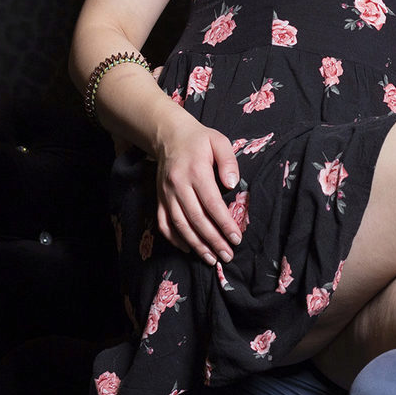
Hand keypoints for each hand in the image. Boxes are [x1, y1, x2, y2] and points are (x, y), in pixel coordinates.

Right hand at [154, 114, 241, 264]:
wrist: (169, 135)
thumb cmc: (200, 140)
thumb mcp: (219, 142)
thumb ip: (229, 161)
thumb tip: (232, 185)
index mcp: (196, 171)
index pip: (212, 203)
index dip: (224, 224)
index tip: (236, 238)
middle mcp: (178, 185)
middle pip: (196, 219)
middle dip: (213, 240)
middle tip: (227, 255)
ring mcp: (166, 194)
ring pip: (180, 225)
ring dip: (196, 245)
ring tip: (211, 258)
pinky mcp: (159, 199)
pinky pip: (163, 224)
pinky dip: (174, 239)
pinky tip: (188, 249)